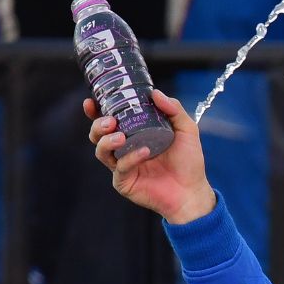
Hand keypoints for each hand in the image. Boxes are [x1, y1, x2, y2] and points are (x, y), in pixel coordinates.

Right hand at [87, 89, 215, 224]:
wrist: (192, 191)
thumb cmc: (188, 162)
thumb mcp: (186, 130)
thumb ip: (174, 109)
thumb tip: (155, 93)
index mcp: (134, 134)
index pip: (109, 119)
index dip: (96, 111)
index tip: (91, 102)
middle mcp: (124, 149)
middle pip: (98, 135)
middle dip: (98, 125)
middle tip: (110, 121)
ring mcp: (122, 166)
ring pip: (101, 151)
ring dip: (107, 141)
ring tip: (121, 136)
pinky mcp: (124, 182)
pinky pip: (120, 168)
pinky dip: (130, 158)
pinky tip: (144, 153)